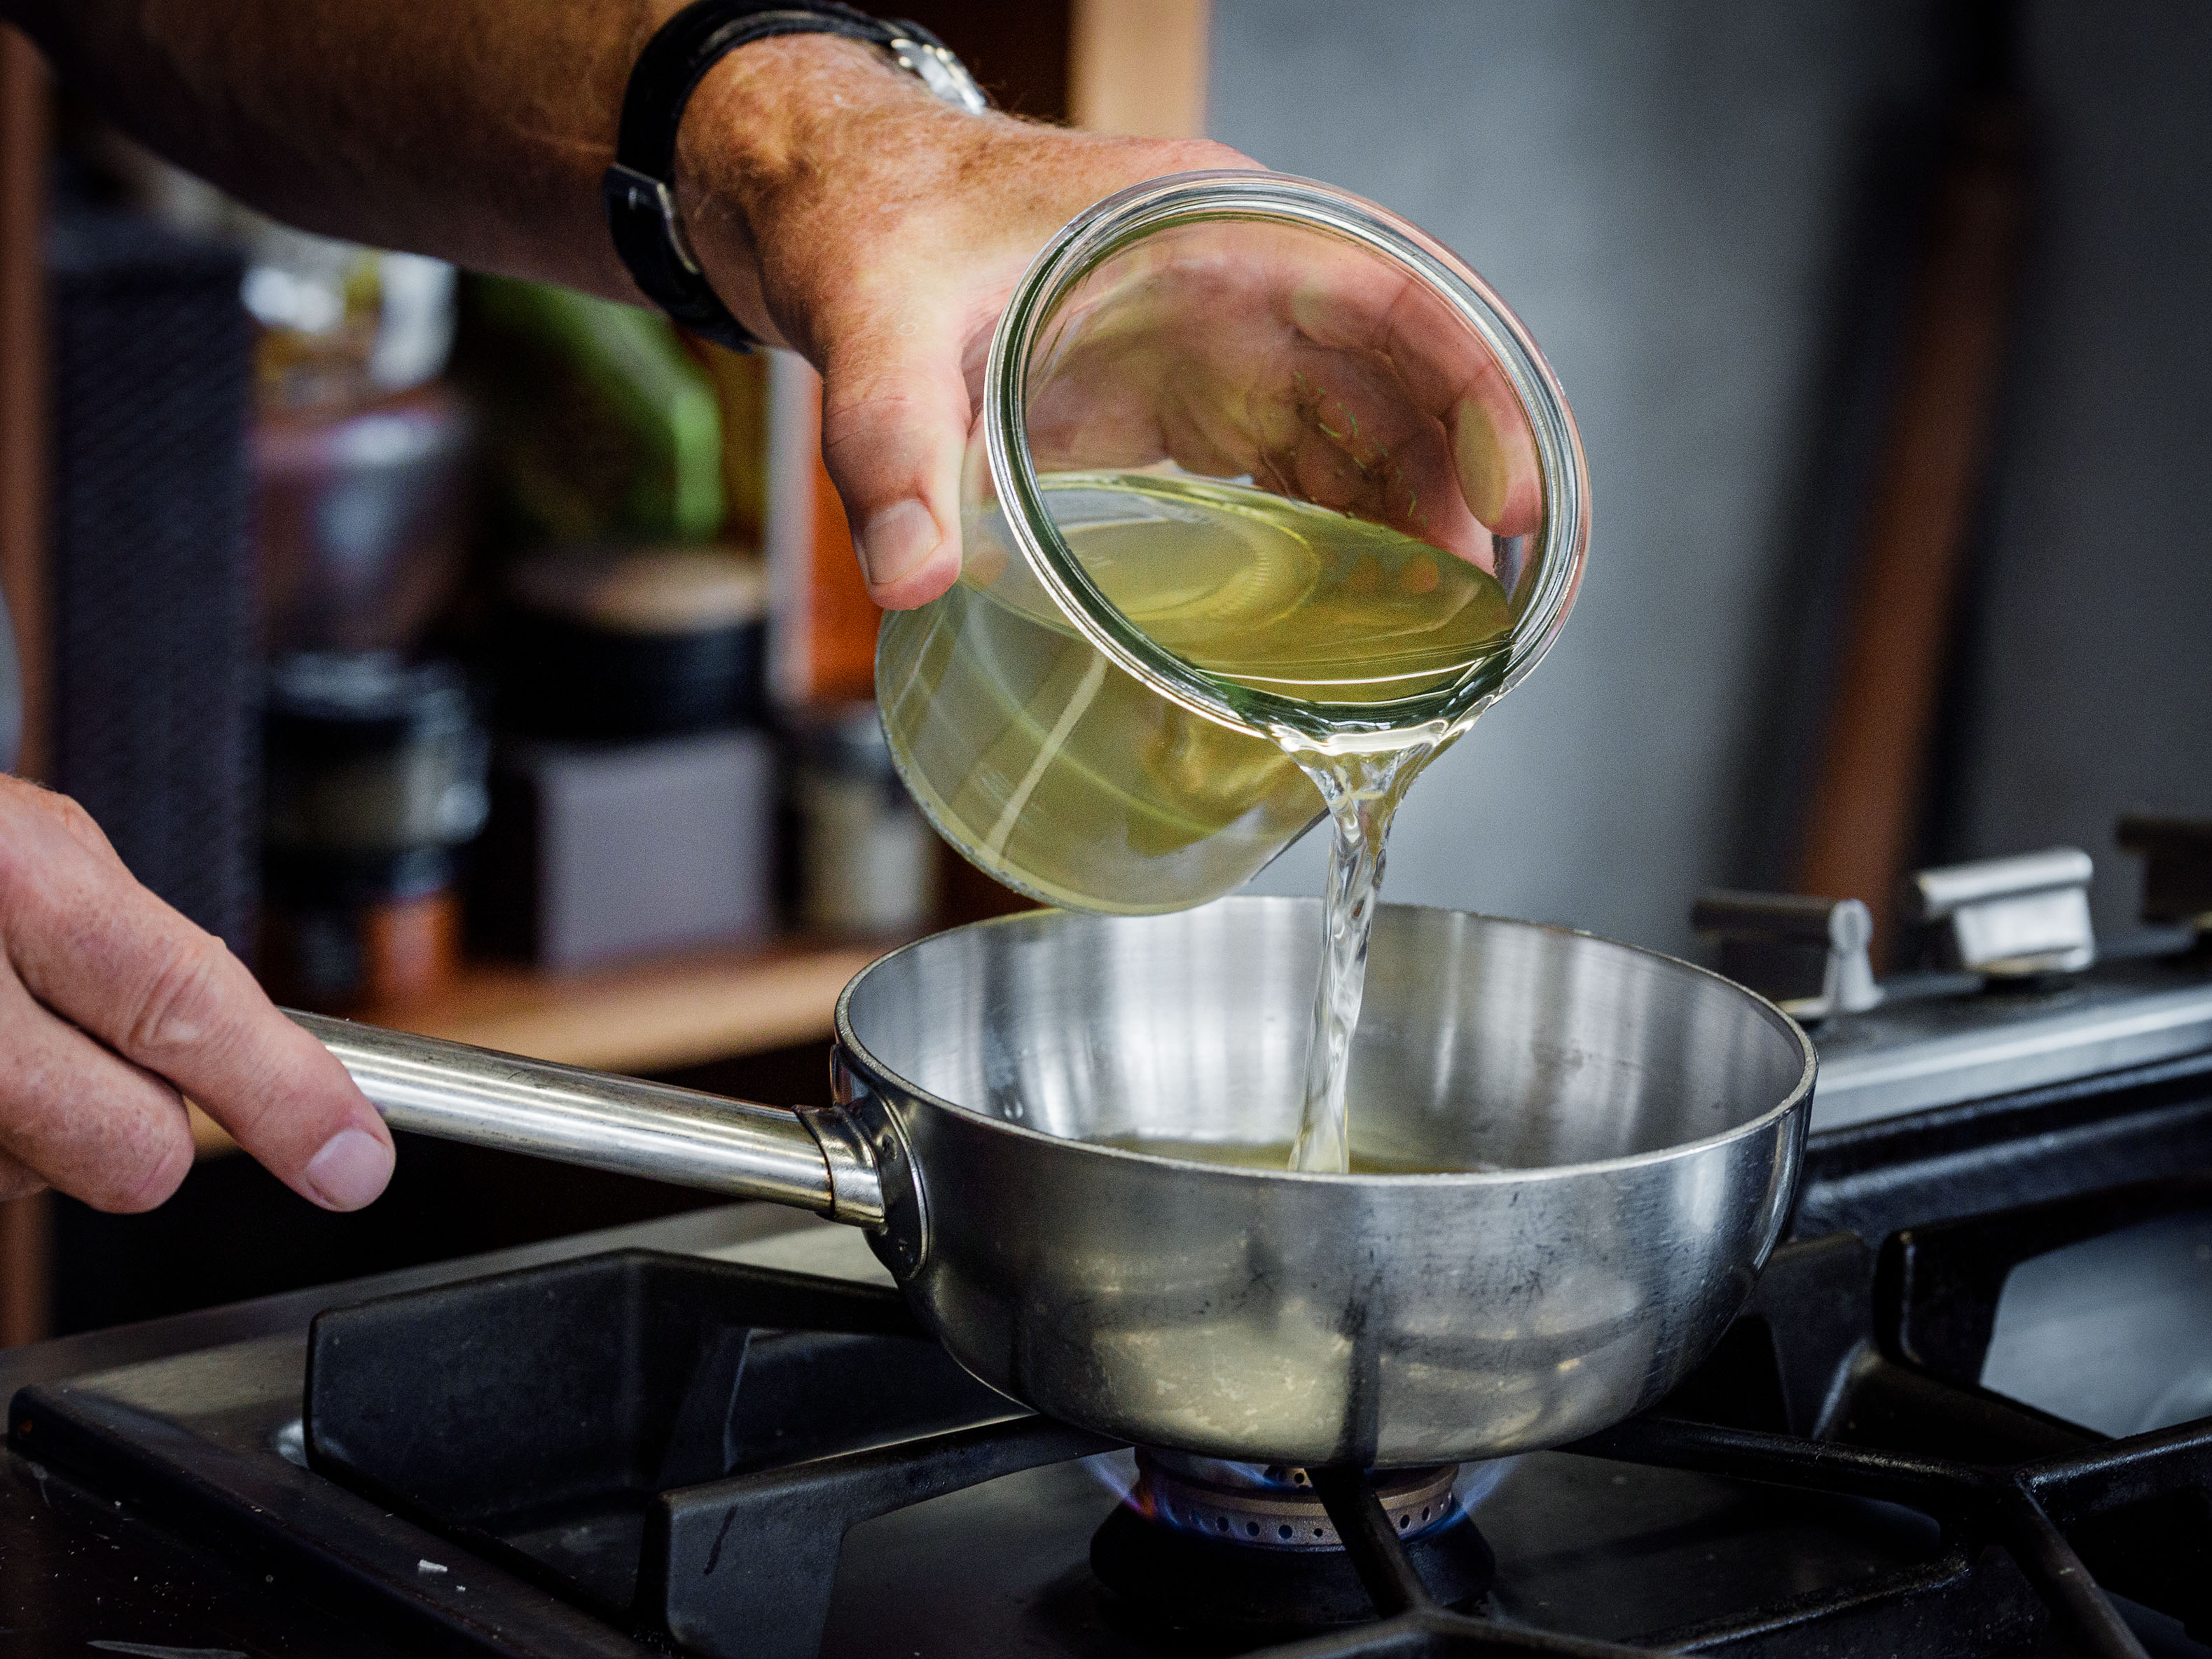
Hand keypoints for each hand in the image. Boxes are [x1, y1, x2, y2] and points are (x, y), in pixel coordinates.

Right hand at [0, 775, 391, 1212]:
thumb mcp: (38, 853)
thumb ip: (154, 960)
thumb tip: (298, 1095)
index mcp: (16, 874)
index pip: (180, 1004)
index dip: (283, 1096)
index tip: (353, 1163)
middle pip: (125, 1149)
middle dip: (131, 1124)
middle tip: (73, 1047)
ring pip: (31, 1182)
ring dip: (27, 1130)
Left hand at [674, 37, 1540, 608]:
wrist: (809, 198)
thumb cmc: (859, 220)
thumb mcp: (872, 324)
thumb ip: (892, 445)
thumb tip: (911, 577)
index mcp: (1194, 224)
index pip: (1387, 287)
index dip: (1470, 384)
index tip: (1512, 490)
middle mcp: (1223, 275)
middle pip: (1389, 374)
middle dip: (1451, 481)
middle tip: (1475, 611)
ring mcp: (1200, 334)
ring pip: (1346, 423)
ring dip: (1398, 515)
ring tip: (1430, 631)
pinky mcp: (1165, 390)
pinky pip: (1281, 456)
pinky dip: (1329, 523)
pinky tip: (1349, 604)